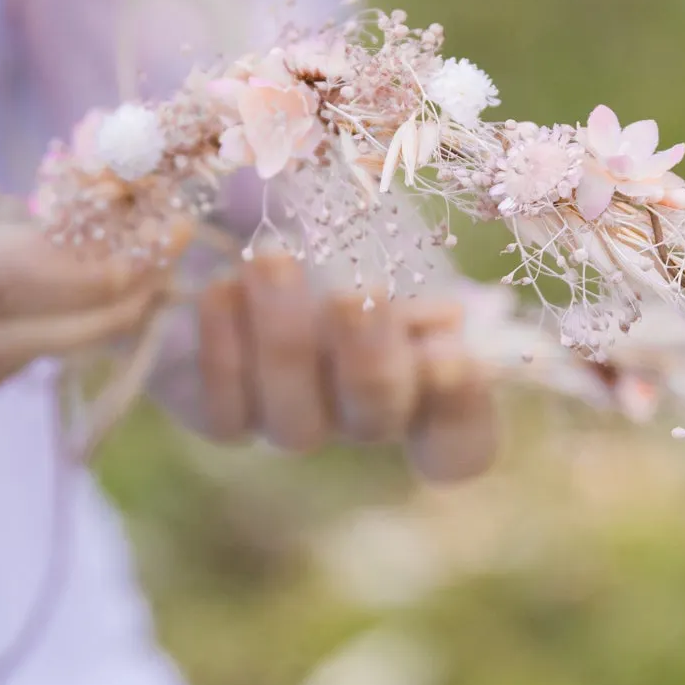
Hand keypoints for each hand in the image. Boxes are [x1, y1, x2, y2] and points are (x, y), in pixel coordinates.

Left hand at [158, 250, 496, 482]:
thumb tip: (443, 318)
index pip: (457, 440)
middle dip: (369, 360)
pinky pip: (225, 413)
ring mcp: (292, 424)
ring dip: (285, 338)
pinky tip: (222, 286)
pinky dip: (223, 348)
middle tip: (353, 297)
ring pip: (296, 422)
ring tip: (271, 259)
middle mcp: (359, 418)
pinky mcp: (226, 419)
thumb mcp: (379, 248)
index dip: (462, 411)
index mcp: (419, 386)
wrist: (245, 248)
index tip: (457, 356)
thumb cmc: (337, 244)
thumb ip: (412, 281)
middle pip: (376, 420)